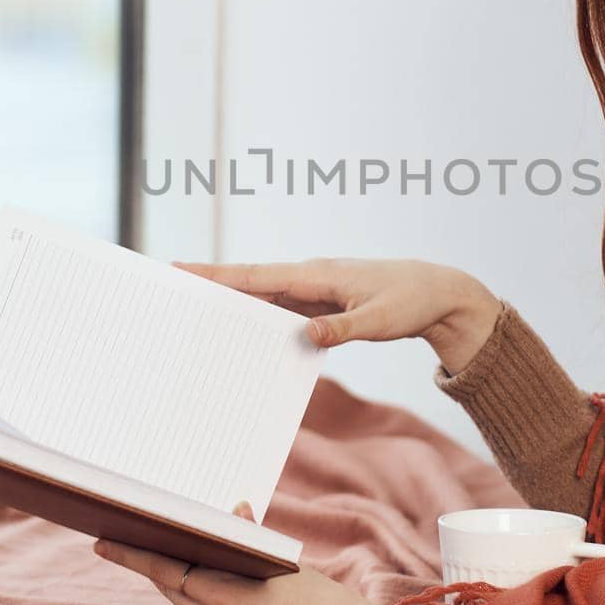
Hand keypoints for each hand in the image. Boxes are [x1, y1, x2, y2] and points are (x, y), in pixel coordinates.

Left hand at [93, 501, 419, 604]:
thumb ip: (252, 540)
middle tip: (135, 542)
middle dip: (159, 567)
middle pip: (176, 591)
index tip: (103, 542)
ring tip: (203, 564)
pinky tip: (241, 603)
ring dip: (195, 588)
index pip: (167, 570)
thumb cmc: (327, 601)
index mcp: (230, 596)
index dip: (133, 556)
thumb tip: (234, 511)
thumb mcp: (288, 563)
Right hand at [173, 256, 502, 374]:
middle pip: (249, 282)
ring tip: (191, 311)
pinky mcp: (319, 304)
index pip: (257, 274)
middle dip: (210, 283)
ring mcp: (312, 290)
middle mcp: (309, 277)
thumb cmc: (410, 302)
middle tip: (168, 287)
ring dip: (230, 302)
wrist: (437, 294)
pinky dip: (257, 317)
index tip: (181, 268)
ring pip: (261, 296)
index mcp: (317, 275)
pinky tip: (239, 332)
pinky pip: (280, 310)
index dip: (218, 273)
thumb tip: (305, 336)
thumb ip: (342, 329)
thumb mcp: (379, 320)